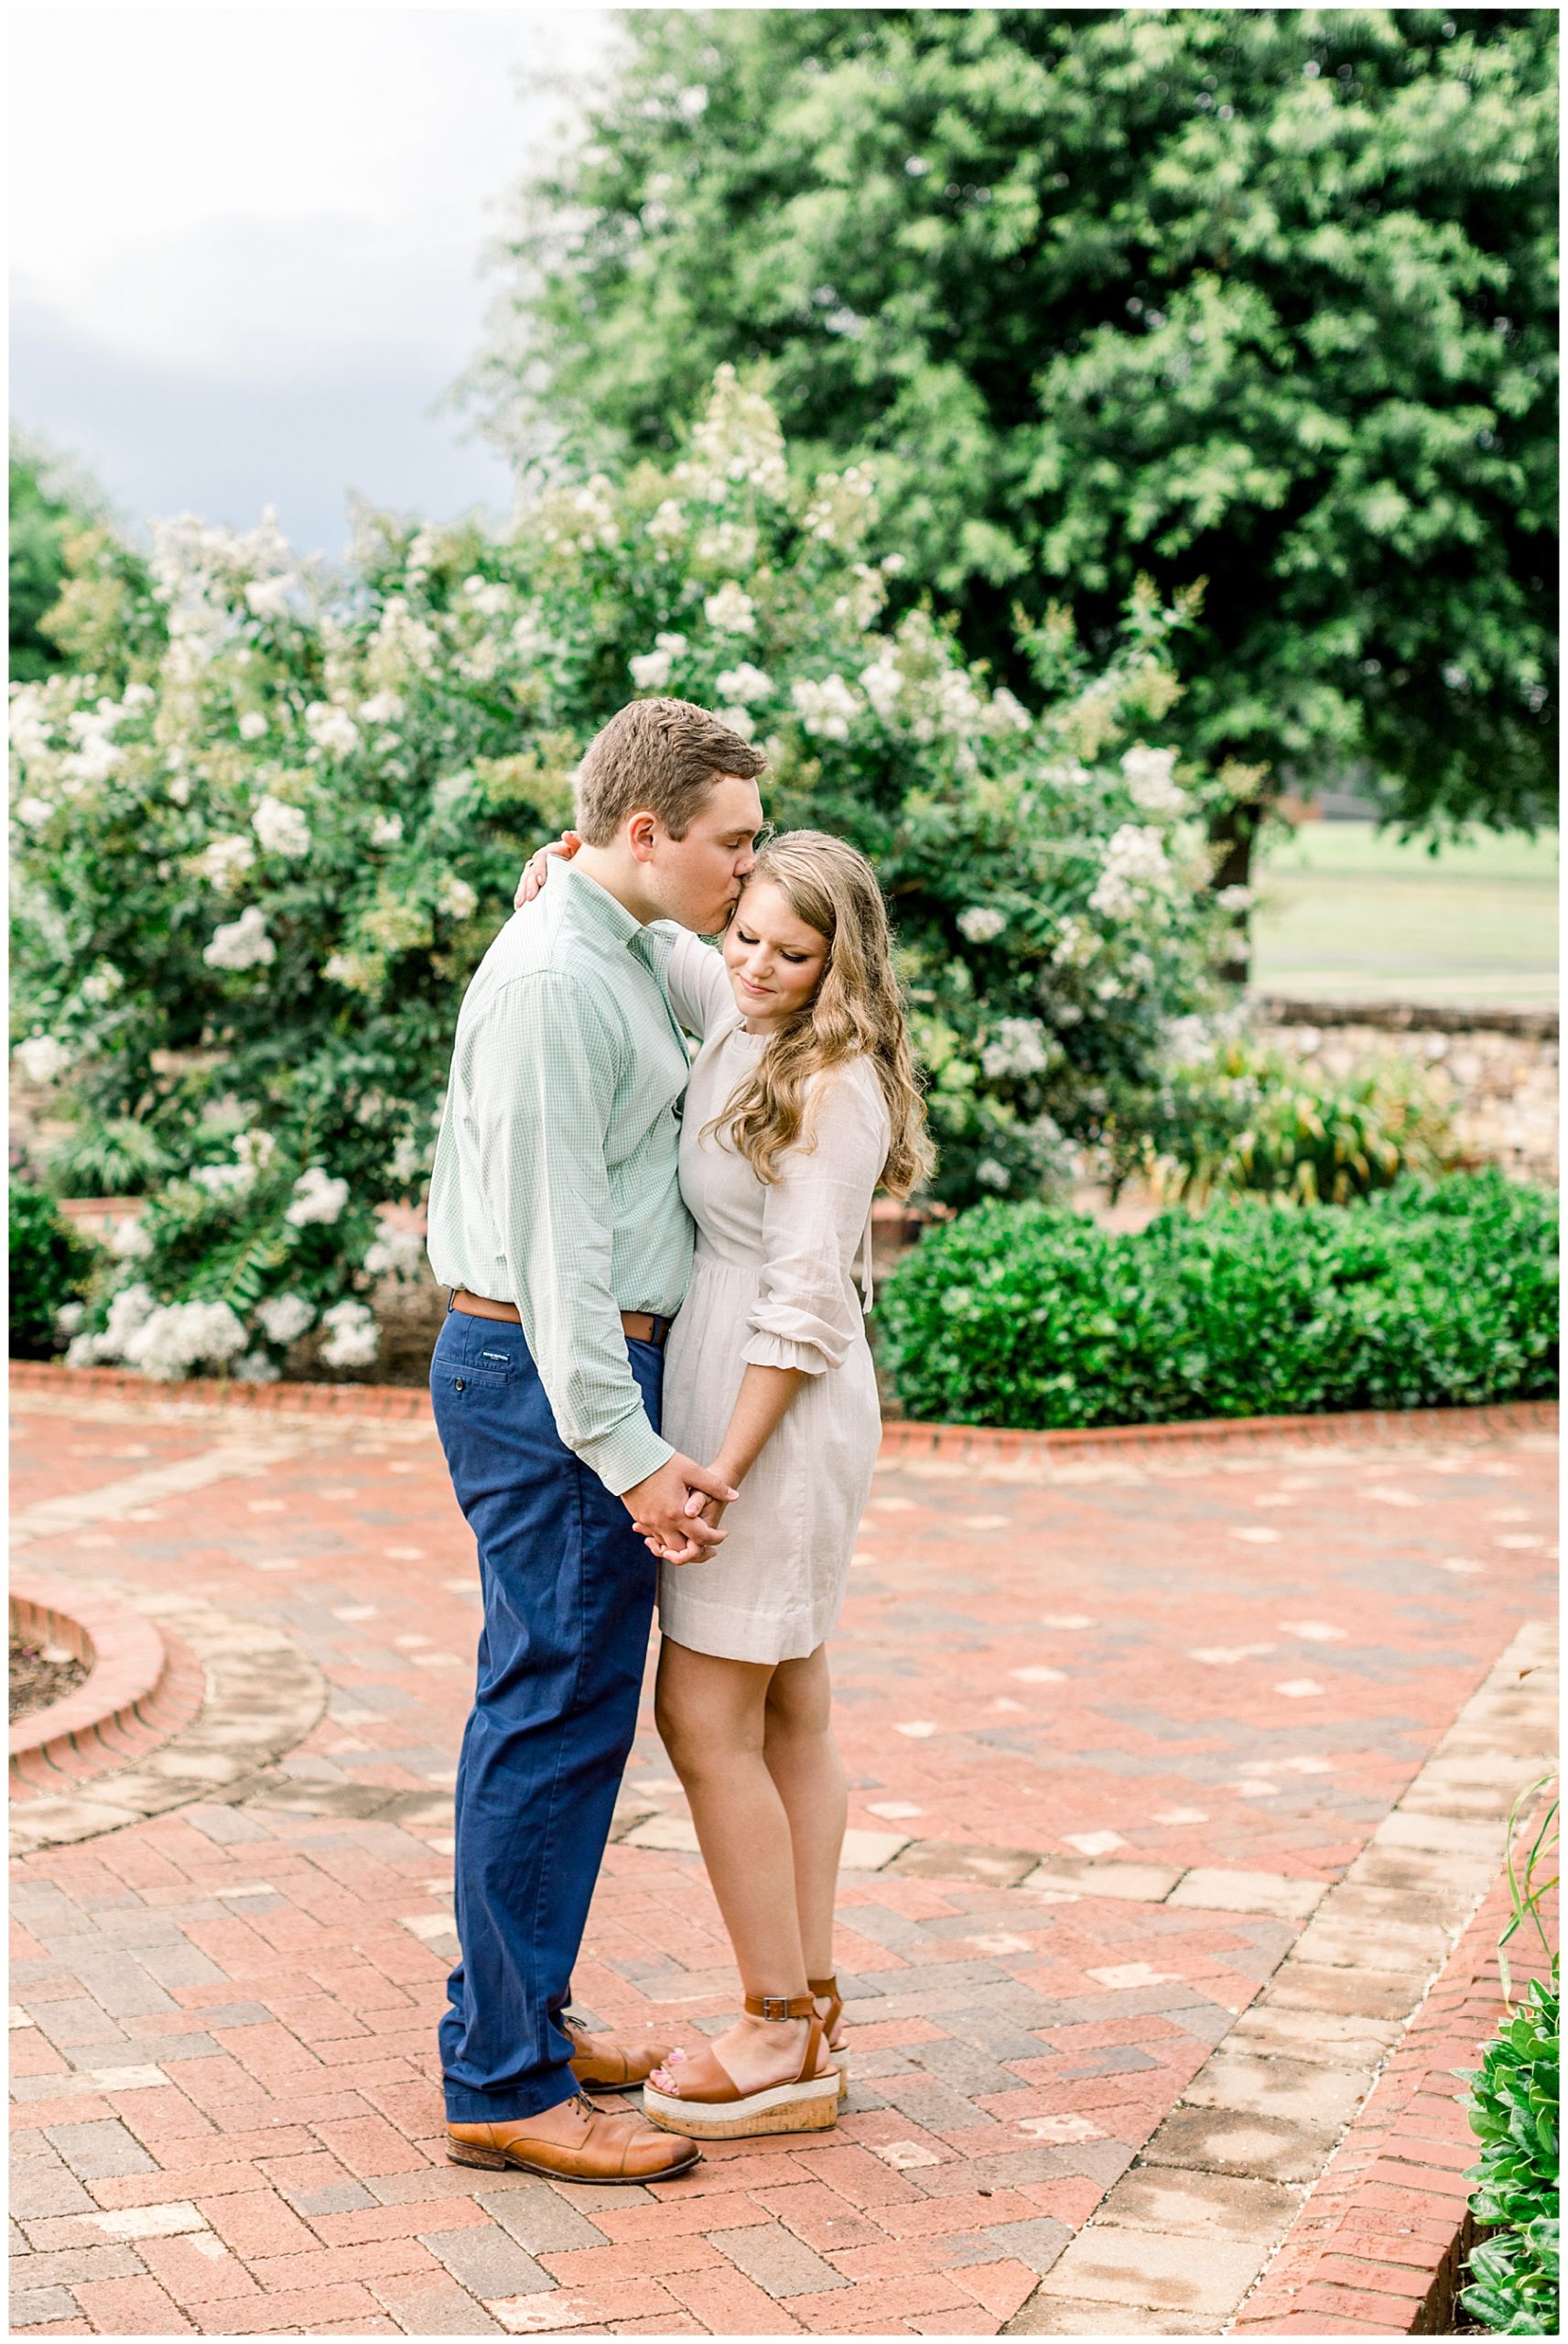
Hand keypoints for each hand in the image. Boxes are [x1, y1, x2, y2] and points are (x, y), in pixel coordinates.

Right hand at [515, 830, 580, 909]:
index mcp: (552, 850)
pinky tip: (519, 908)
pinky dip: (522, 897)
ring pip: (526, 880)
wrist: (587, 867)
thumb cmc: (585, 856)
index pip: (541, 857)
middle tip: (531, 898)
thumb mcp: (583, 848)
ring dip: (522, 892)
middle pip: (531, 870)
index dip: (540, 869)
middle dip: (529, 885)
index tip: (542, 882)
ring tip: (520, 905)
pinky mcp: (536, 882)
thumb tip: (566, 834)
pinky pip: (526, 888)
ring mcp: (537, 871)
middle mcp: (542, 860)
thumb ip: (577, 841)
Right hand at [622, 1453, 737, 1565]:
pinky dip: (665, 1536)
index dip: (716, 1538)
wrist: (628, 1458)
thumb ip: (714, 1486)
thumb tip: (735, 1497)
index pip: (701, 1537)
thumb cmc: (662, 1462)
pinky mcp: (639, 1517)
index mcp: (677, 1514)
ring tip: (692, 1535)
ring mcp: (648, 1522)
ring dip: (680, 1543)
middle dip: (697, 1547)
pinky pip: (654, 1535)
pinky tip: (674, 1526)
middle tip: (709, 1542)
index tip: (724, 1533)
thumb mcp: (692, 1471)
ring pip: (666, 1544)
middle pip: (682, 1549)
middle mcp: (662, 1523)